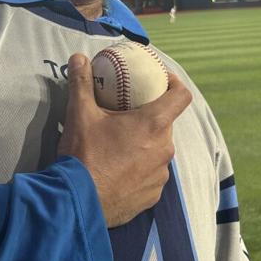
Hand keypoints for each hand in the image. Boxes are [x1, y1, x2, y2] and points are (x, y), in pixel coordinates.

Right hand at [57, 53, 192, 227]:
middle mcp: (164, 149)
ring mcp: (161, 175)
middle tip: (128, 113)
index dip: (174, 83)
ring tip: (121, 144)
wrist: (78, 203)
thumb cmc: (83, 155)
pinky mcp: (153, 196)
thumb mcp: (79, 114)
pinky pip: (151, 175)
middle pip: (166, 124)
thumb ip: (81, 83)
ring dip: (145, 144)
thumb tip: (79, 57)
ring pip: (158, 151)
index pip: (181, 96)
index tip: (160, 81)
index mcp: (153, 124)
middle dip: (150, 116)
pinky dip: (140, 169)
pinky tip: (119, 169)